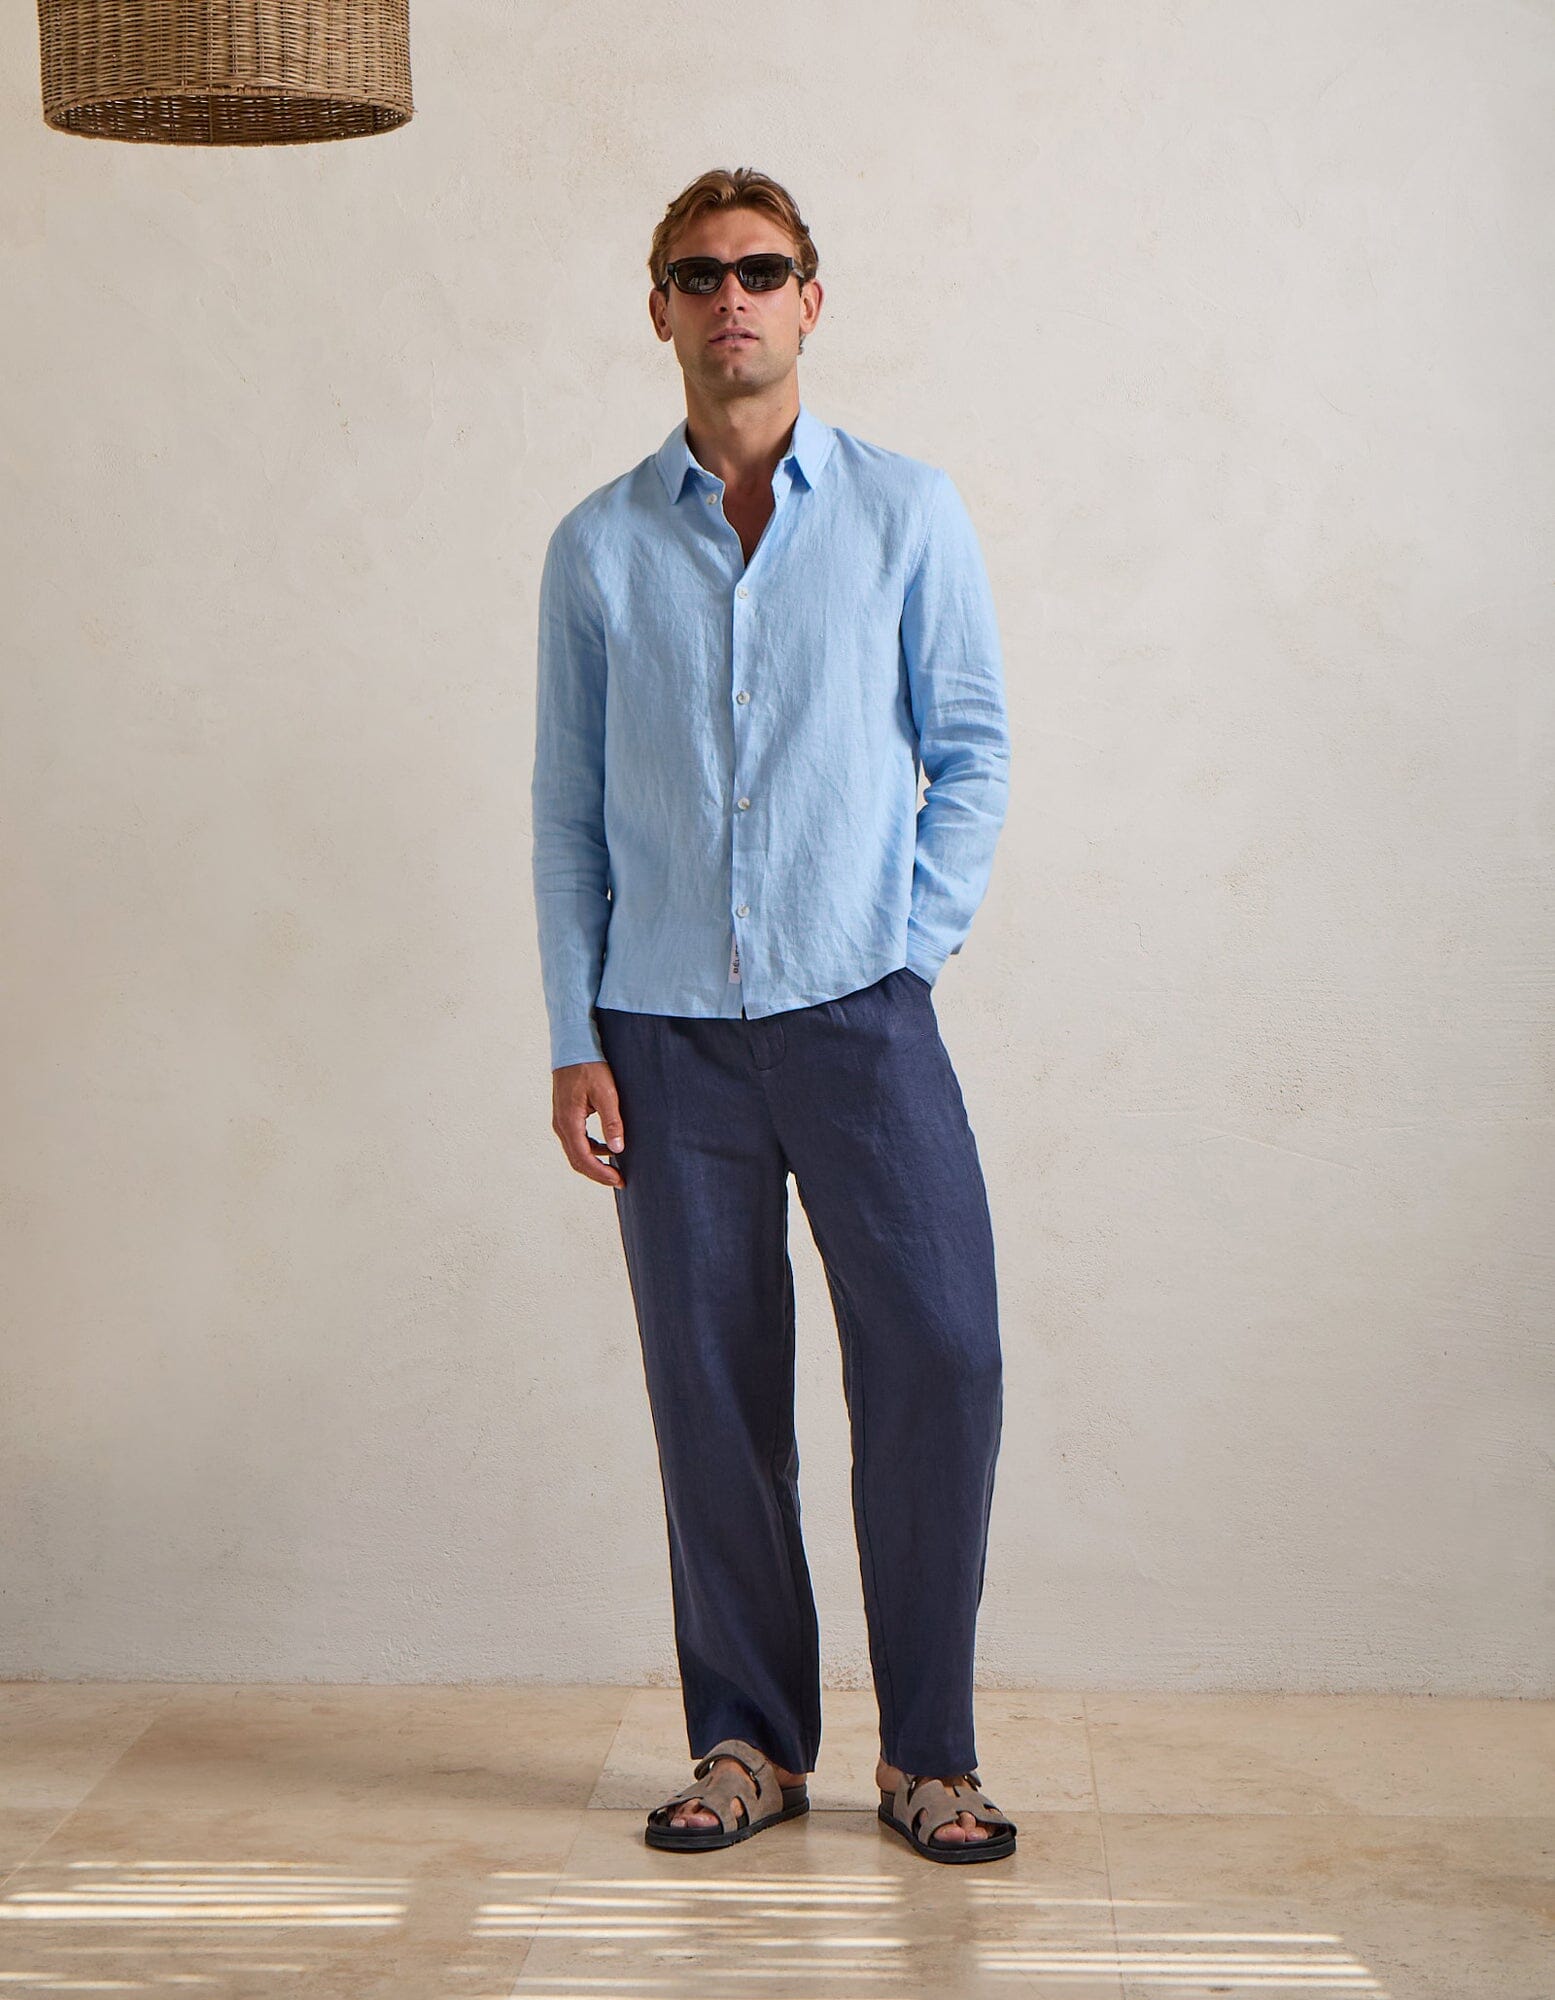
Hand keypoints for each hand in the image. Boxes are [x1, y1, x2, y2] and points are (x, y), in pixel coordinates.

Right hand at [551, 1060, 625, 1188]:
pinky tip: (606, 1147)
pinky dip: (590, 1149)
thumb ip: (612, 1121)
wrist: (573, 1047)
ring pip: (575, 1152)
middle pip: (577, 1160)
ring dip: (594, 1162)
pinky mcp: (565, 1116)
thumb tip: (617, 1149)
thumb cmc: (590, 1066)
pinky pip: (576, 1140)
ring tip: (615, 1167)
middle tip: (619, 1180)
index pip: (583, 1158)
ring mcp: (561, 1121)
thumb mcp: (606, 1093)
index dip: (601, 1173)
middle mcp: (561, 1125)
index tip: (618, 1180)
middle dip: (598, 1173)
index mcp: (569, 1121)